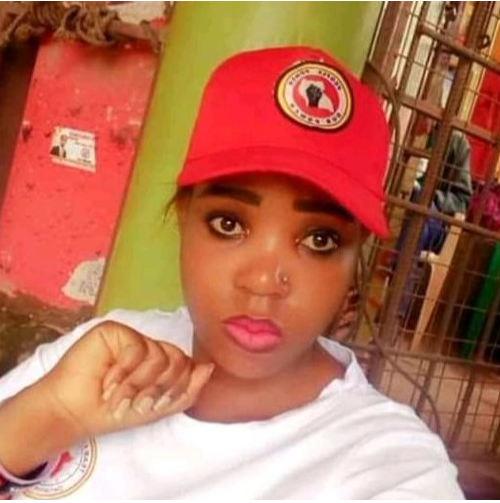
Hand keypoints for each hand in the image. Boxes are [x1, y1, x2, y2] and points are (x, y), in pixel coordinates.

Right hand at [40, 321, 213, 439]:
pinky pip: (137, 349)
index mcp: (162, 362)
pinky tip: (107, 382)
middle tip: (136, 403)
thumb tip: (210, 367)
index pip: (187, 366)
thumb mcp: (159, 409)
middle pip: (178, 360)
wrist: (76, 412)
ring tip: (118, 396)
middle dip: (158, 389)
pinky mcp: (115, 331)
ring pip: (160, 357)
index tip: (150, 407)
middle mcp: (150, 347)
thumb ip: (188, 391)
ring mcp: (133, 337)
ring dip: (138, 386)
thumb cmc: (115, 412)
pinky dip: (124, 373)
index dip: (174, 388)